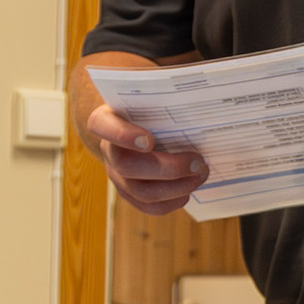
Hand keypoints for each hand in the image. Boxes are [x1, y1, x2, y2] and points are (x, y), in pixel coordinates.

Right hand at [87, 103, 209, 215]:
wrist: (139, 127)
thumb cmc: (150, 109)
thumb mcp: (153, 98)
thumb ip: (164, 97)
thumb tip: (197, 99)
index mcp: (108, 120)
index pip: (102, 125)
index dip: (122, 135)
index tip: (148, 140)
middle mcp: (109, 150)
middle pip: (128, 167)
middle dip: (168, 168)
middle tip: (198, 162)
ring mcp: (117, 174)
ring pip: (142, 191)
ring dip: (177, 187)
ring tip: (200, 174)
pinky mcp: (130, 192)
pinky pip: (149, 206)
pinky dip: (173, 201)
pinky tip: (188, 191)